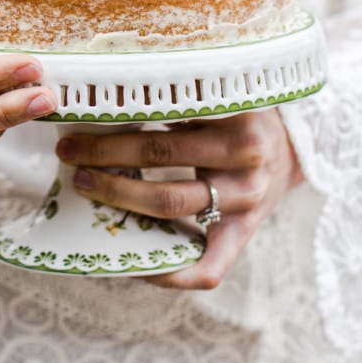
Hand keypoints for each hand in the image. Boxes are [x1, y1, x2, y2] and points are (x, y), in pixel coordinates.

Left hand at [56, 110, 302, 288]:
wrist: (292, 150)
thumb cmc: (241, 118)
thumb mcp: (221, 96)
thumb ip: (181, 96)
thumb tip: (110, 89)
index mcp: (236, 119)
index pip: (169, 116)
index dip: (120, 119)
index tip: (80, 118)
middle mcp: (244, 160)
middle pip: (161, 158)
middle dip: (105, 155)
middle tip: (69, 153)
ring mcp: (246, 201)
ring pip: (171, 205)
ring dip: (120, 198)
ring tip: (86, 188)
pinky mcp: (244, 234)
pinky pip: (208, 269)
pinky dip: (170, 273)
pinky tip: (135, 264)